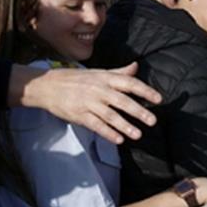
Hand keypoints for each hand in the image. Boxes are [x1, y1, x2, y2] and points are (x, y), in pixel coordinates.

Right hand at [18, 62, 160, 143]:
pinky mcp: (79, 115)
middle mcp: (98, 89)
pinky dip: (108, 132)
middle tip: (152, 121)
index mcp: (105, 78)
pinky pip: (96, 125)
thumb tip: (136, 67)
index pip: (129, 83)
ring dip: (125, 126)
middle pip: (122, 101)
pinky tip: (119, 139)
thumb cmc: (75, 79)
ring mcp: (88, 103)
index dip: (145, 90)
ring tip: (138, 135)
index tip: (158, 99)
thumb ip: (118, 73)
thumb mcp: (97, 73)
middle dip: (138, 111)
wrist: (48, 86)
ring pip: (110, 115)